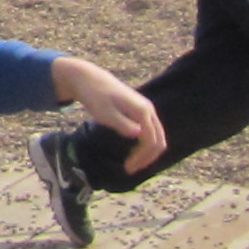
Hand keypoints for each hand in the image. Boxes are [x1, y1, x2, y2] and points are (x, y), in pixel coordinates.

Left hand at [50, 56, 164, 170]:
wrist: (89, 79)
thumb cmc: (95, 97)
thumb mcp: (104, 113)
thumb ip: (122, 123)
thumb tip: (139, 134)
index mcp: (142, 111)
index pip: (151, 140)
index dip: (142, 157)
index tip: (127, 168)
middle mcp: (148, 110)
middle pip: (159, 140)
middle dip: (147, 158)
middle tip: (130, 169)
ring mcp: (146, 110)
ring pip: (156, 136)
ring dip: (147, 152)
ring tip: (132, 164)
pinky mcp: (140, 111)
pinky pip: (150, 131)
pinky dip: (145, 144)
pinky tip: (133, 152)